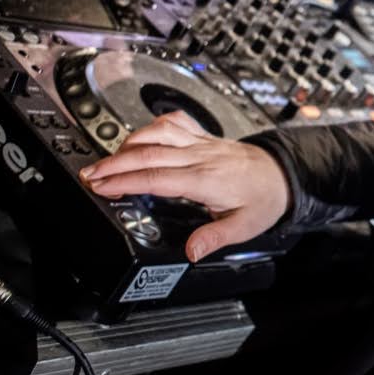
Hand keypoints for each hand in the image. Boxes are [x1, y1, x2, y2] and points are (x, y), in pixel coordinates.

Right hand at [78, 111, 289, 261]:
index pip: (157, 178)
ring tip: (107, 159)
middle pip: (149, 154)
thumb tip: (191, 252)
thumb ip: (215, 237)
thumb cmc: (264, 198)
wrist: (283, 175)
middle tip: (90, 174)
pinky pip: (175, 123)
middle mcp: (202, 156)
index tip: (102, 186)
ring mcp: (202, 143)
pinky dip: (152, 127)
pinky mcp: (204, 137)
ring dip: (128, 143)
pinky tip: (140, 137)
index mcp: (207, 179)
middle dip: (114, 163)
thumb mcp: (245, 226)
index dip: (125, 181)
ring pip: (158, 133)